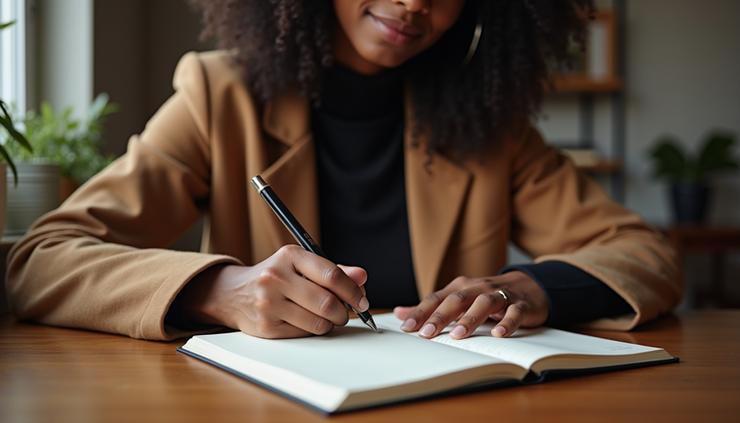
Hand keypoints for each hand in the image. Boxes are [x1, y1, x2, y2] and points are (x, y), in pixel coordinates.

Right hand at [182, 244, 368, 337]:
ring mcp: (269, 303)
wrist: (235, 293)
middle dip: (345, 312)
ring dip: (331, 323)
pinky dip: (313, 330)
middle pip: (327, 302)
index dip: (353, 291)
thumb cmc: (277, 277)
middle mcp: (276, 277)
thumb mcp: (302, 265)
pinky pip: (305, 334)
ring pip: (318, 322)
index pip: (331, 275)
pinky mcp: (266, 327)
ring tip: (326, 316)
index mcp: (289, 256)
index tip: (363, 300)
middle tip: (347, 313)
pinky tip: (306, 321)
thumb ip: (334, 271)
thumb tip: (362, 277)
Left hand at [392, 271, 548, 338]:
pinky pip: (513, 312)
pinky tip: (498, 334)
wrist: (529, 287)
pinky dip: (506, 322)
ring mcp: (500, 295)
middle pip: (457, 300)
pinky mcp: (521, 305)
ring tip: (458, 334)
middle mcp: (478, 288)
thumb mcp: (459, 298)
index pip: (437, 298)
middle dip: (440, 316)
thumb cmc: (488, 295)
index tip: (407, 328)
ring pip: (483, 303)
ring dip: (470, 318)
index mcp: (461, 287)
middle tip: (427, 334)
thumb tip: (400, 313)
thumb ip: (431, 307)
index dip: (421, 312)